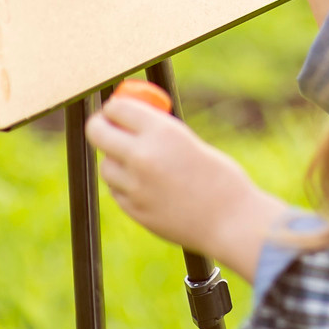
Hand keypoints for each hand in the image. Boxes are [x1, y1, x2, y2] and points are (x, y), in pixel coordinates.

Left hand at [86, 94, 285, 279]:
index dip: (116, 107)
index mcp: (161, 132)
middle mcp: (142, 156)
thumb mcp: (189, 141)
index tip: (119, 110)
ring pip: (106, 165)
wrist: (231, 221)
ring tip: (140, 163)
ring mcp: (135, 186)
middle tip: (108, 127)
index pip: (117, 107)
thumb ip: (158, 131)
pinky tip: (148, 185)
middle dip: (102, 126)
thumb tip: (129, 119)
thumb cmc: (220, 177)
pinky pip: (117, 189)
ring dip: (116, 160)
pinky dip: (125, 184)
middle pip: (98, 132)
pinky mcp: (133, 210)